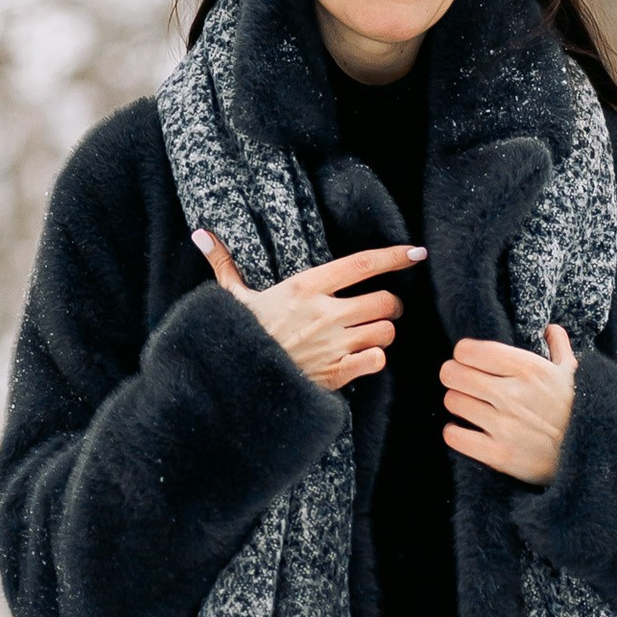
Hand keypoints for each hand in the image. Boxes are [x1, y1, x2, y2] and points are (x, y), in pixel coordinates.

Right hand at [193, 228, 424, 391]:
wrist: (234, 382)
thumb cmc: (237, 336)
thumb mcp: (232, 297)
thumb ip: (224, 264)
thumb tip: (200, 235)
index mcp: (305, 287)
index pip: (362, 264)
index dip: (394, 257)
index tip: (416, 253)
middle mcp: (325, 313)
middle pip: (386, 301)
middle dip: (392, 305)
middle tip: (385, 308)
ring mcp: (333, 345)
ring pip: (386, 332)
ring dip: (384, 333)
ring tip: (371, 334)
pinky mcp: (336, 373)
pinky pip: (377, 361)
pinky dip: (377, 359)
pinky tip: (364, 358)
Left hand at [442, 328, 575, 483]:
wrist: (586, 455)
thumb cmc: (573, 409)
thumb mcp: (570, 373)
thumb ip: (558, 346)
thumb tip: (551, 329)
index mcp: (528, 368)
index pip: (468, 350)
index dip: (463, 354)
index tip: (469, 361)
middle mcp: (512, 394)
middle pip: (452, 374)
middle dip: (454, 376)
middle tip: (463, 383)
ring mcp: (504, 425)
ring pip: (452, 402)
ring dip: (458, 403)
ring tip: (468, 406)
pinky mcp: (498, 454)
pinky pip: (454, 436)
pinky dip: (455, 433)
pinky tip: (466, 430)